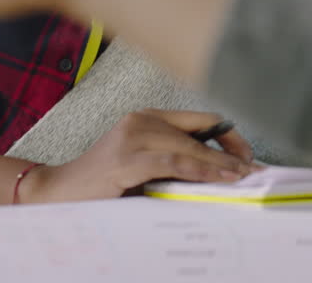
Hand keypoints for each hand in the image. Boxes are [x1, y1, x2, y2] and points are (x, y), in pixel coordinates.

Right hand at [22, 110, 255, 204]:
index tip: (247, 156)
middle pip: (199, 134)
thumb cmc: (102, 185)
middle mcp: (142, 120)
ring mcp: (133, 137)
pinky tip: (216, 180)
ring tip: (242, 178)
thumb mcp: (142, 166)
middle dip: (230, 154)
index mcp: (147, 117)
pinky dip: (198, 171)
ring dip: (219, 165)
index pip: (200, 119)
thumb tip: (219, 173)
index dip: (228, 136)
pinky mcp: (127, 159)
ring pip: (189, 148)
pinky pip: (172, 163)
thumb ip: (172, 161)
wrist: (57, 194)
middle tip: (254, 172)